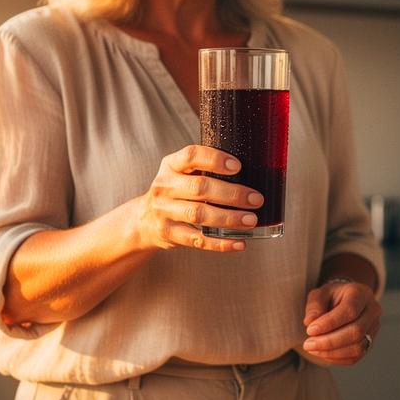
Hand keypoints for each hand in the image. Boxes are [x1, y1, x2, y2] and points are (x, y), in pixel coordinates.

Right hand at [134, 145, 262, 251]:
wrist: (143, 220)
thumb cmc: (174, 192)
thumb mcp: (180, 173)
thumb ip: (204, 169)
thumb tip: (252, 171)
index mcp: (170, 166)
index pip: (191, 156)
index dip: (214, 159)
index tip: (238, 166)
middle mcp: (164, 187)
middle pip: (200, 188)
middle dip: (232, 194)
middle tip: (256, 199)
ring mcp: (164, 212)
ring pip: (199, 215)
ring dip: (229, 218)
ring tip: (251, 220)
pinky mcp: (169, 234)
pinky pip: (197, 240)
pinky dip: (220, 243)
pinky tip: (239, 242)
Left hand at [302, 281, 381, 365]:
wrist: (345, 301)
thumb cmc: (332, 297)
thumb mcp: (320, 294)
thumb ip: (314, 306)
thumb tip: (310, 322)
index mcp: (361, 294)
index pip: (349, 311)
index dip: (329, 323)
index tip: (310, 330)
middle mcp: (372, 311)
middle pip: (356, 331)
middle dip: (329, 341)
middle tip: (308, 344)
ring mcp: (374, 329)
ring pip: (357, 347)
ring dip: (332, 352)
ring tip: (312, 349)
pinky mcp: (370, 343)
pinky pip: (355, 357)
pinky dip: (336, 358)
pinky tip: (321, 353)